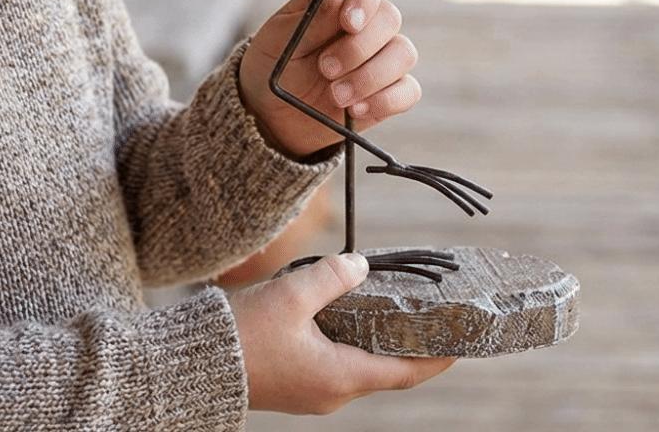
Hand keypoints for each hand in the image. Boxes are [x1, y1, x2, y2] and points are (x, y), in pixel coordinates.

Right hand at [227, 253, 455, 413]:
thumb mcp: (293, 295)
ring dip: (384, 340)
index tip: (463, 340)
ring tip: (400, 307)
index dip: (438, 357)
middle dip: (414, 344)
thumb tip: (362, 266)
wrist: (195, 365)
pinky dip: (357, 340)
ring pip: (364, 364)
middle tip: (434, 312)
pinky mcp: (298, 381)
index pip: (406, 372)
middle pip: (388, 369)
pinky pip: (340, 362)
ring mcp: (315, 390)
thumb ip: (333, 277)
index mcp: (340, 377)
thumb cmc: (244, 334)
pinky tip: (353, 311)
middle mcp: (333, 392)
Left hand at [238, 0, 420, 157]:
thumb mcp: (280, 39)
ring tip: (336, 95)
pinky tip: (355, 110)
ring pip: (404, 54)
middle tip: (325, 68)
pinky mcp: (388, 93)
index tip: (348, 23)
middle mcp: (367, 26)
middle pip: (390, 19)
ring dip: (370, 77)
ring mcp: (381, 59)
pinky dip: (385, 100)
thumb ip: (312, 18)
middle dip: (358, 47)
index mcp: (339, 2)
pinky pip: (409, 91)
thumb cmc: (273, 65)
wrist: (271, 114)